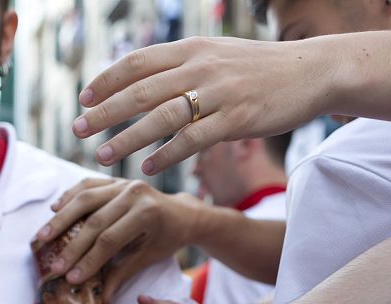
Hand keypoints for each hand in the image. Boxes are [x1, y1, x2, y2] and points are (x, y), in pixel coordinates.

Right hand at [37, 177, 201, 300]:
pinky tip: (54, 209)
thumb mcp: (148, 257)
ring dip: (62, 218)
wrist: (181, 213)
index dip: (89, 260)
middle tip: (55, 266)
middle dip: (72, 246)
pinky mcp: (115, 180)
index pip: (110, 240)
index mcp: (147, 214)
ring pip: (86, 199)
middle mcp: (134, 194)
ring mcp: (124, 183)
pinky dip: (69, 196)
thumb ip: (123, 274)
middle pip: (95, 221)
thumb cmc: (166, 238)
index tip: (71, 277)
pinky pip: (88, 185)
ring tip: (43, 236)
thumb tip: (103, 299)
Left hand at [72, 36, 333, 173]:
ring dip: (127, 137)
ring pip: (161, 117)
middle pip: (140, 90)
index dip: (106, 80)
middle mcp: (200, 67)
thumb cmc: (262, 68)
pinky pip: (192, 139)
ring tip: (102, 155)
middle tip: (77, 129)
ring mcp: (218, 93)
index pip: (137, 62)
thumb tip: (149, 81)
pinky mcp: (237, 119)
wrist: (312, 71)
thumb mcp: (219, 56)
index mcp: (192, 49)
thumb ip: (185, 66)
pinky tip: (148, 167)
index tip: (84, 99)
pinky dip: (166, 154)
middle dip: (104, 111)